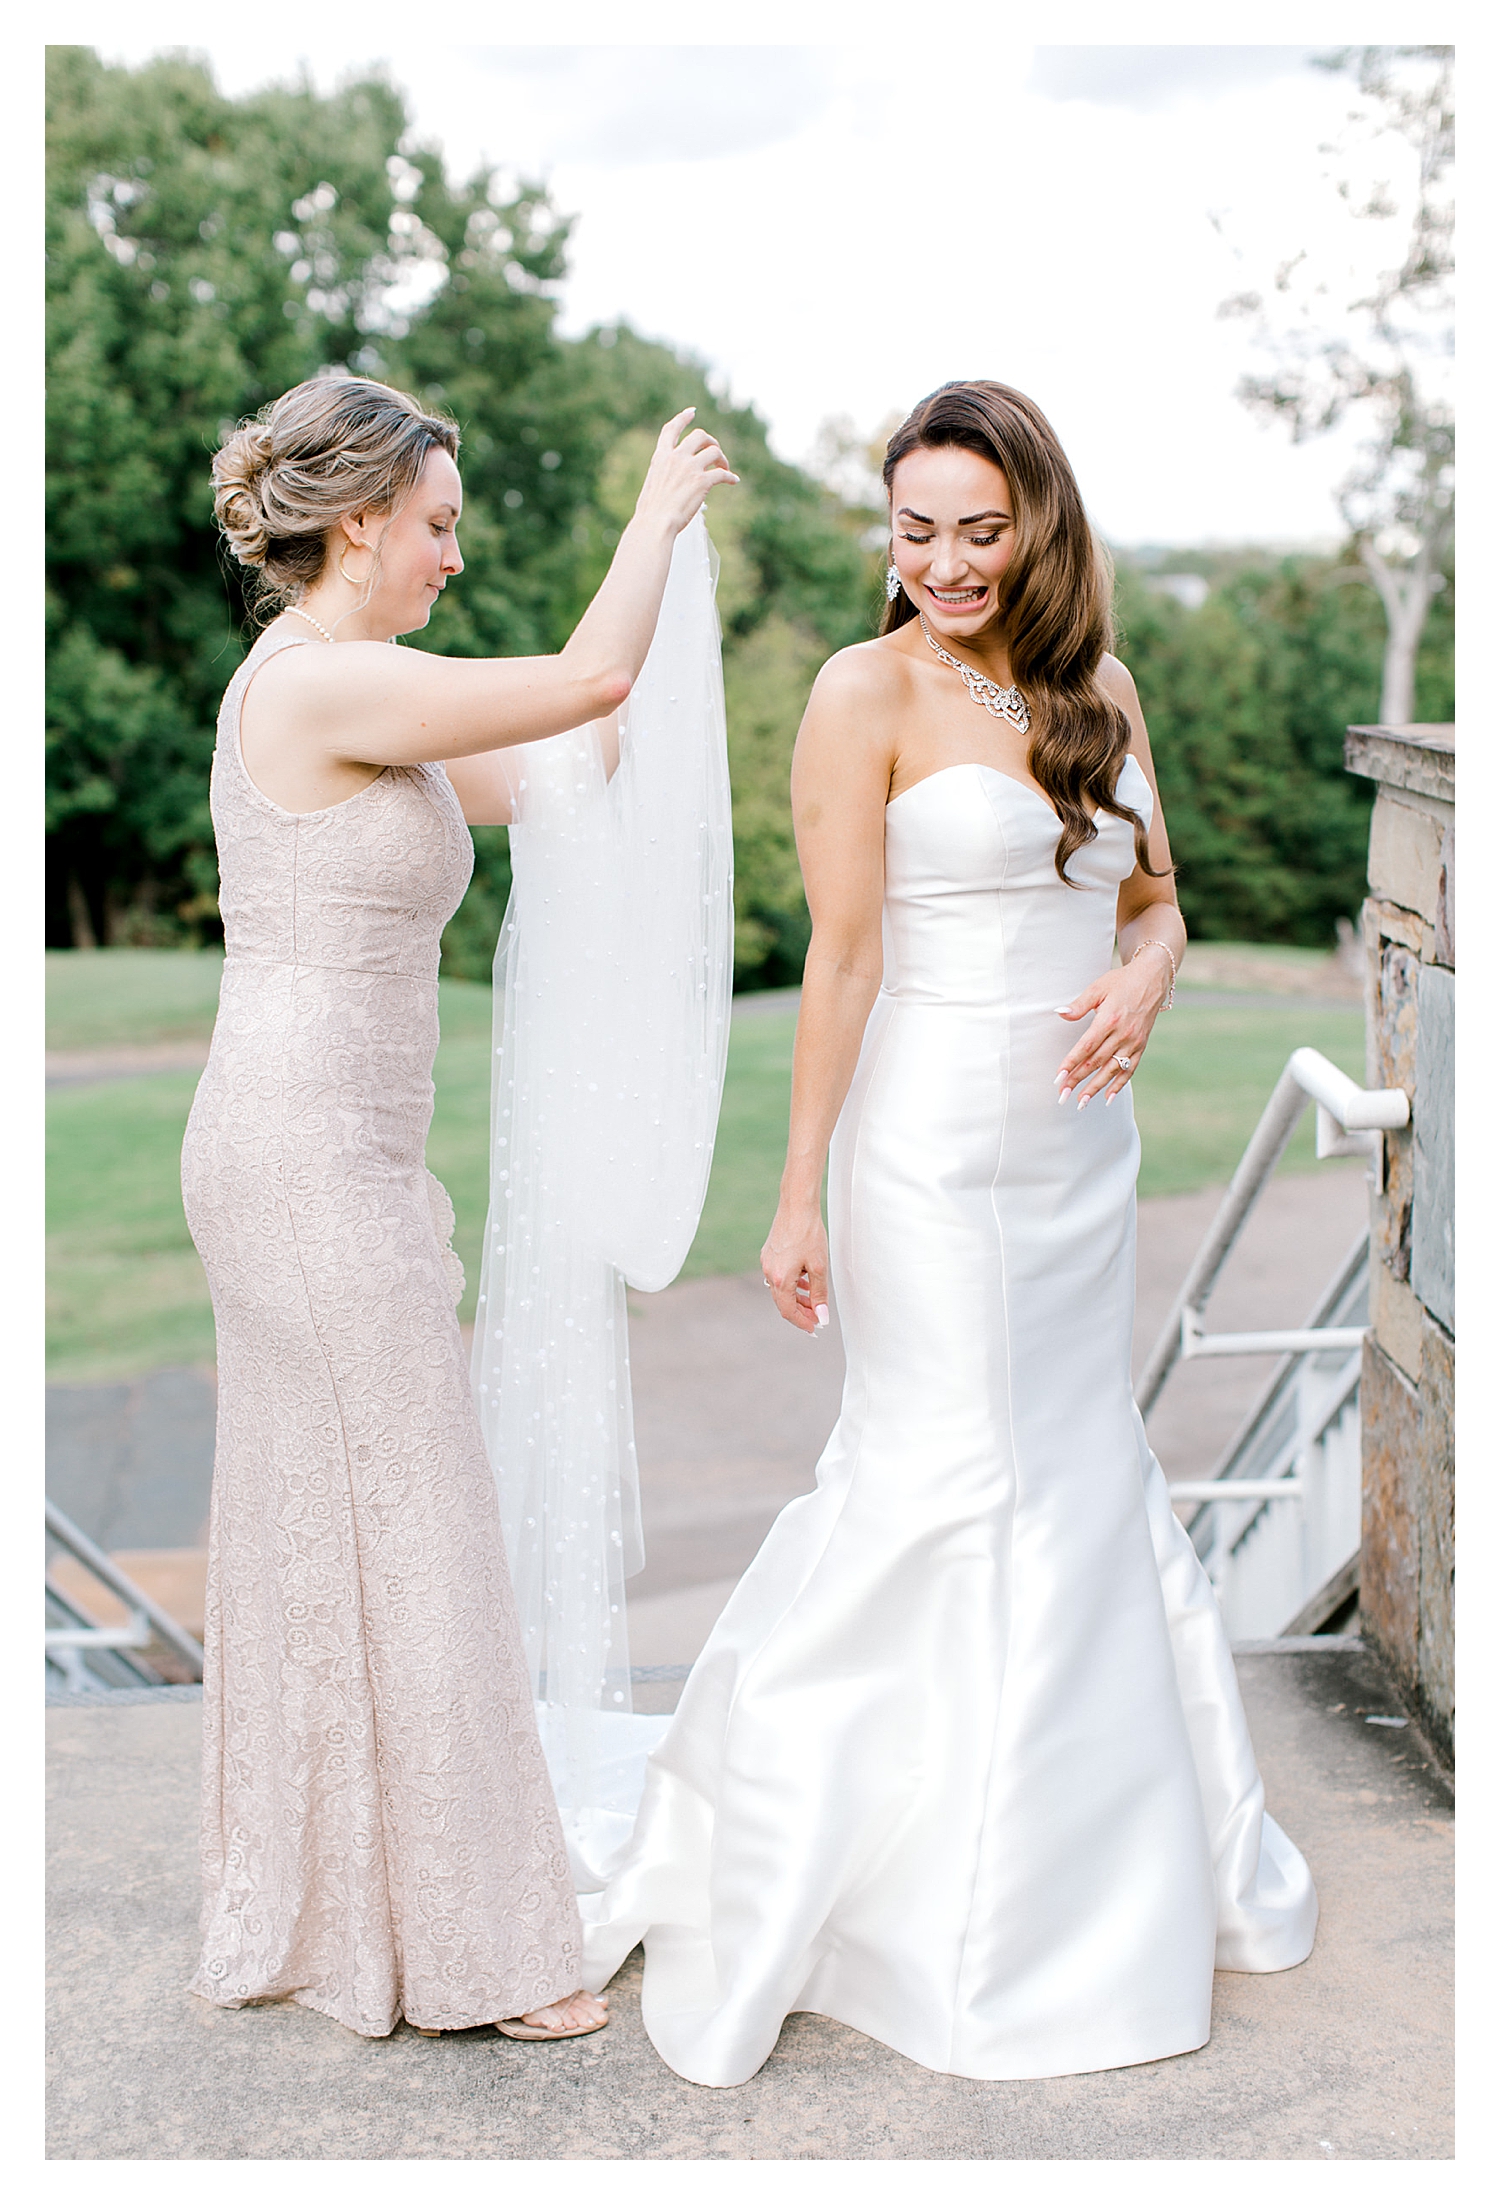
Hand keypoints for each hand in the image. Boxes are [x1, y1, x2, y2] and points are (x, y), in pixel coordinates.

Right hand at [633, 408, 738, 536]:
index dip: (682, 418)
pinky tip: (734, 481)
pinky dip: (730, 476)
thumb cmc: (651, 514)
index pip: (671, 429)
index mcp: (661, 457)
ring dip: (722, 459)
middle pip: (699, 436)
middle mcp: (676, 458)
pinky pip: (722, 474)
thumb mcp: (652, 486)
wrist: (655, 524)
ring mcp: (690, 468)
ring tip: (724, 469)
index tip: (692, 412)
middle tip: (716, 453)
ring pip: (714, 451)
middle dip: (711, 441)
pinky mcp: (702, 481)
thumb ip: (665, 477)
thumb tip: (675, 484)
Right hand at [760, 1202, 829, 1335]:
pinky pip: (780, 1276)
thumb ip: (819, 1295)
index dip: (802, 1322)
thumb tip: (821, 1317)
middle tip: (817, 1317)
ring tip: (813, 1300)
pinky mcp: (769, 1253)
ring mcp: (767, 1262)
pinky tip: (805, 1280)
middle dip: (801, 1311)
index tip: (814, 1328)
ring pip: (781, 1289)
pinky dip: (792, 1283)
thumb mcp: (819, 1267)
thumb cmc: (809, 1233)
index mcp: (780, 1279)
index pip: (788, 1311)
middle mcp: (769, 1272)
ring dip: (797, 1297)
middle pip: (783, 1301)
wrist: (797, 1205)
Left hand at [1054, 951, 1171, 1106]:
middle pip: (1096, 1062)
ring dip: (1095, 1088)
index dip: (1071, 1063)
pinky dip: (1119, 1084)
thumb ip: (1079, 1005)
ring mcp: (1133, 1041)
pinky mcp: (1141, 1046)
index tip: (1058, 1077)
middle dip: (1078, 1080)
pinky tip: (1108, 1098)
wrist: (1152, 979)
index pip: (1086, 1046)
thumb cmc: (1121, 982)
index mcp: (1109, 1019)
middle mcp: (1122, 1033)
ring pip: (1112, 1069)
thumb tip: (1059, 1013)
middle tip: (1062, 1095)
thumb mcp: (1098, 988)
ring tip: (1081, 1103)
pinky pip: (1130, 1069)